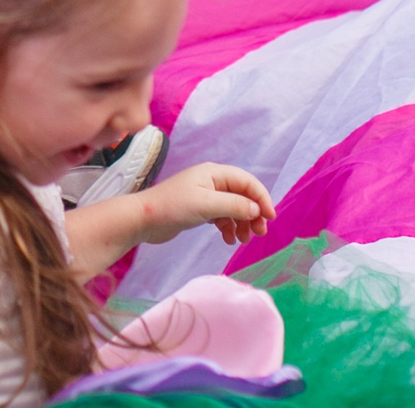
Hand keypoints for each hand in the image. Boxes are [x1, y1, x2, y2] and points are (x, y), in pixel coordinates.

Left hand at [133, 163, 273, 247]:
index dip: (261, 198)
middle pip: (242, 195)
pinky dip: (229, 227)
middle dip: (253, 213)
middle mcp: (211, 181)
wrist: (143, 220)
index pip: (247, 181)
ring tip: (243, 241)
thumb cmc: (172, 207)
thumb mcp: (206, 205)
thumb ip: (233, 205)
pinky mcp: (199, 209)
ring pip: (234, 207)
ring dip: (242, 223)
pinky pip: (222, 216)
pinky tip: (228, 239)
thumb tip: (256, 209)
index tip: (270, 218)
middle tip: (259, 233)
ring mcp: (205, 195)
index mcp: (214, 173)